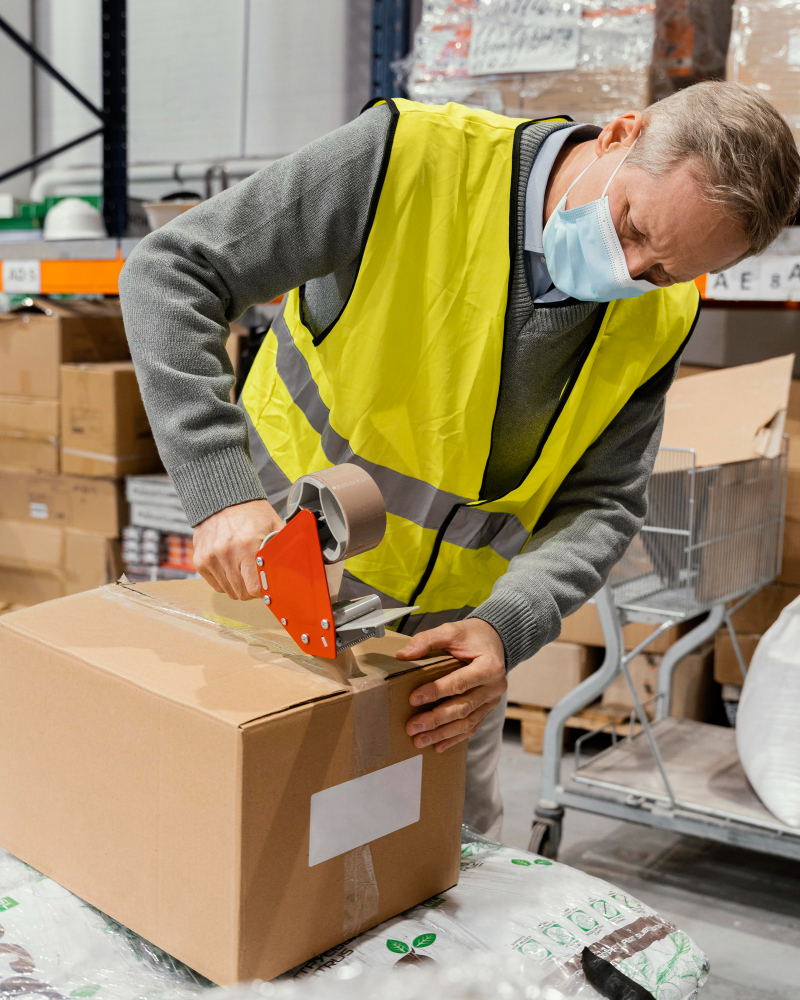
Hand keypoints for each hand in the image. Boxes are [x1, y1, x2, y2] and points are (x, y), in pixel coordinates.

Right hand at [193, 499, 282, 599]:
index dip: (263, 591)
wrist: (223, 500)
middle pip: (241, 593)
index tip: (267, 586)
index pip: (254, 588)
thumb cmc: (252, 514)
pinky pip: (216, 585)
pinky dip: (225, 581)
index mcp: (247, 546)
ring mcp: (210, 557)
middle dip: (252, 589)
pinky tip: (231, 567)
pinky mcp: (200, 560)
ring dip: (239, 586)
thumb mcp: (274, 526)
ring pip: (228, 591)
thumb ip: (284, 549)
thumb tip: (296, 570)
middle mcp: (226, 553)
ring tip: (244, 570)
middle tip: (257, 577)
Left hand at [397, 619, 506, 752]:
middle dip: (436, 719)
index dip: (436, 692)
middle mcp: (494, 687)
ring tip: (420, 740)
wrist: (494, 640)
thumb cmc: (472, 636)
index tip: (414, 698)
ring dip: (442, 734)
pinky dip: (454, 738)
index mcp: (489, 667)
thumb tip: (403, 655)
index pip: (460, 683)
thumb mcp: (451, 630)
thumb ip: (428, 640)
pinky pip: (472, 727)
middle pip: (463, 707)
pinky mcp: (487, 709)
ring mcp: (492, 701)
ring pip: (467, 722)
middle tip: (412, 726)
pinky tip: (438, 745)